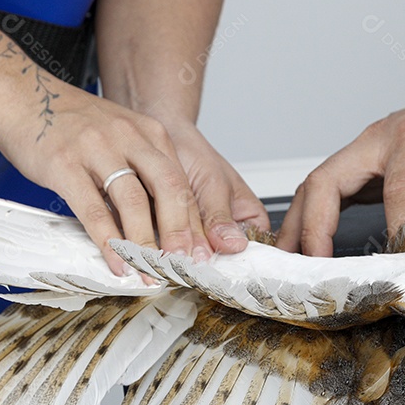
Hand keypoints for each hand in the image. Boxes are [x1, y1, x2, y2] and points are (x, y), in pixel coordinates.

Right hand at [0, 79, 209, 274]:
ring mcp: (96, 149)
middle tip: (184, 265)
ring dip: (144, 243)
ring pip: (133, 202)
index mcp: (149, 133)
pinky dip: (108, 241)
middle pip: (167, 189)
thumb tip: (166, 221)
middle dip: (179, 233)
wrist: (18, 97)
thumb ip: (143, 170)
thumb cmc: (70, 125)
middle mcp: (128, 137)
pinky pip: (92, 209)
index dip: (194, 223)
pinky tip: (116, 261)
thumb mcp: (119, 136)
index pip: (181, 183)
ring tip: (151, 271)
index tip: (200, 253)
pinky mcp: (64, 164)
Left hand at [161, 119, 270, 252]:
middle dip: (201, 264)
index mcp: (249, 219)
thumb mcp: (213, 183)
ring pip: (193, 258)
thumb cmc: (193, 152)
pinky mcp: (174, 237)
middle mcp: (227, 232)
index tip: (214, 268)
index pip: (251, 253)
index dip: (233, 264)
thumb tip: (234, 245)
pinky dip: (161, 250)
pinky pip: (171, 250)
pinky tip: (152, 251)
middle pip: (220, 261)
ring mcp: (200, 237)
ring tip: (164, 257)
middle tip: (184, 265)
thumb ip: (219, 216)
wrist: (160, 136)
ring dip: (178, 259)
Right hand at [275, 85, 404, 255]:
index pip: (398, 186)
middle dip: (316, 227)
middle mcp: (380, 139)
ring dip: (299, 226)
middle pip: (328, 179)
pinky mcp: (360, 165)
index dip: (396, 227)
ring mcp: (364, 150)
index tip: (399, 264)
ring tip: (291, 267)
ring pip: (315, 185)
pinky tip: (303, 250)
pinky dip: (308, 221)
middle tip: (315, 268)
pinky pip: (323, 191)